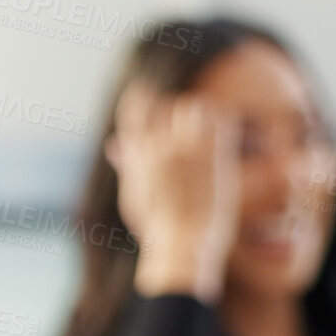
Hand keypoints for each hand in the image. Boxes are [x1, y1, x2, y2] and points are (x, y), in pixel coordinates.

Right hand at [107, 82, 240, 302]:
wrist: (181, 245)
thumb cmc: (155, 227)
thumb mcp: (133, 195)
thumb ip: (128, 163)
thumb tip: (113, 143)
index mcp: (135, 155)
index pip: (133, 111)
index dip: (139, 98)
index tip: (142, 90)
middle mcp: (157, 146)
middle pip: (166, 107)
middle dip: (173, 115)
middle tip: (184, 131)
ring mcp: (185, 148)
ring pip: (191, 107)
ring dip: (196, 116)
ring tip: (202, 133)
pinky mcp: (212, 154)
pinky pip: (220, 119)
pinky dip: (221, 123)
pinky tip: (221, 137)